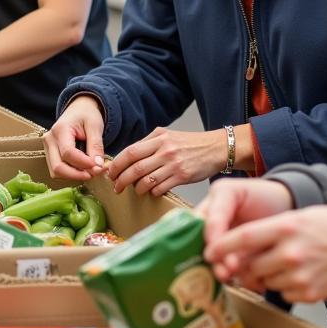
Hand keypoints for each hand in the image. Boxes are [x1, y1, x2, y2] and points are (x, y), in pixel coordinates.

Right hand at [43, 95, 105, 181]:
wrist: (79, 109)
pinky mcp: (50, 154)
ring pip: (56, 172)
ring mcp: (47, 148)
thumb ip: (96, 146)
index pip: (68, 153)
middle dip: (77, 174)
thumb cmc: (87, 115)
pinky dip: (70, 174)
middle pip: (58, 167)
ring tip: (90, 171)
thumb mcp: (95, 126)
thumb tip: (98, 167)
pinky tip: (83, 169)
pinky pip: (57, 171)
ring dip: (74, 176)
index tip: (99, 166)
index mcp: (60, 129)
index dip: (83, 163)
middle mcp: (49, 140)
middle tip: (95, 173)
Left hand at [107, 127, 227, 195]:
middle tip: (117, 187)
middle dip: (121, 180)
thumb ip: (148, 143)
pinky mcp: (182, 176)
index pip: (130, 152)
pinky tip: (152, 191)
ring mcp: (174, 164)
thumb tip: (127, 156)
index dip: (117, 164)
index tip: (110, 173)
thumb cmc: (190, 143)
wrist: (216, 148)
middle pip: (135, 168)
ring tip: (135, 190)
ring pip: (146, 181)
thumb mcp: (168, 135)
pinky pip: (160, 188)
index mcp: (159, 138)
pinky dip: (152, 192)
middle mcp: (165, 150)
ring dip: (136, 188)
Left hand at [204, 205, 326, 302]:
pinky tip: (302, 274)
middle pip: (249, 264)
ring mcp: (300, 275)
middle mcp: (290, 252)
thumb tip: (245, 244)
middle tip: (246, 261)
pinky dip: (285, 286)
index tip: (209, 252)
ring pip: (265, 280)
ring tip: (286, 263)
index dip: (221, 246)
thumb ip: (274, 229)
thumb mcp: (304, 217)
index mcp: (286, 226)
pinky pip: (283, 293)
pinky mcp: (311, 294)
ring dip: (266, 275)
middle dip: (244, 265)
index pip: (242, 238)